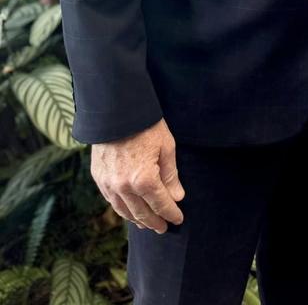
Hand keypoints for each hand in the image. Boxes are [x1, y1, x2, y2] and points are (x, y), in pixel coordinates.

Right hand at [90, 118, 184, 233]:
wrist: (116, 110)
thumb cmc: (146, 126)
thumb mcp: (166, 146)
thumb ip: (171, 175)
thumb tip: (177, 196)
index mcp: (144, 179)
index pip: (161, 204)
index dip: (171, 213)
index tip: (178, 219)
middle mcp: (124, 187)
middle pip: (142, 213)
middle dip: (155, 222)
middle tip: (163, 228)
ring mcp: (109, 184)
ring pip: (124, 211)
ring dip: (137, 220)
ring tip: (147, 224)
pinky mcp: (98, 177)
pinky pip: (111, 201)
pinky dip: (122, 209)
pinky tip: (128, 211)